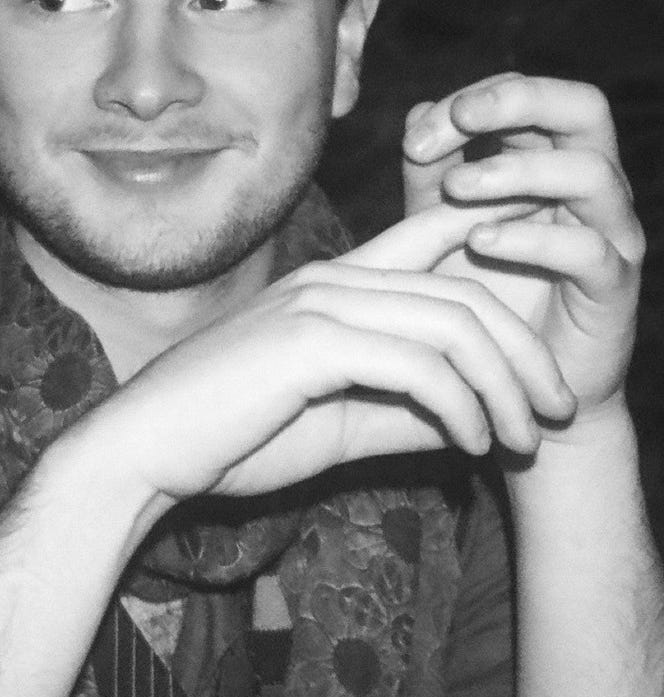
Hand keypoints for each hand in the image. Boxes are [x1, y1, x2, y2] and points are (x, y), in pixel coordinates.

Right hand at [59, 204, 575, 513]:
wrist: (140, 454)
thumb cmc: (226, 439)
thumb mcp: (336, 422)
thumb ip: (404, 411)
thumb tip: (479, 422)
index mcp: (333, 283)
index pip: (437, 242)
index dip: (503, 262)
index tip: (546, 332)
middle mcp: (332, 277)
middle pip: (466, 288)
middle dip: (526, 350)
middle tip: (557, 408)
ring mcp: (319, 302)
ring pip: (453, 322)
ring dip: (506, 383)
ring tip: (527, 435)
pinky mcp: (309, 342)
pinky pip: (419, 364)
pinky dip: (461, 405)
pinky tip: (474, 443)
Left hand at [402, 74, 641, 423]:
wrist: (516, 390)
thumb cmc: (480, 294)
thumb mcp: (441, 224)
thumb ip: (430, 172)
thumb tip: (418, 114)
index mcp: (552, 159)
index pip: (529, 96)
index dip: (475, 98)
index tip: (415, 136)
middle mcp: (592, 187)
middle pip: (582, 108)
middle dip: (518, 100)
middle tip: (460, 118)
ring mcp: (612, 235)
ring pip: (592, 173)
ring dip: (520, 170)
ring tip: (458, 187)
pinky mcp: (614, 288)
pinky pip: (589, 250)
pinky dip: (532, 239)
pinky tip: (479, 242)